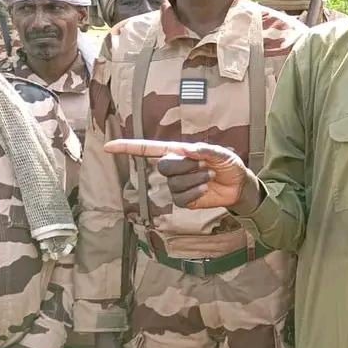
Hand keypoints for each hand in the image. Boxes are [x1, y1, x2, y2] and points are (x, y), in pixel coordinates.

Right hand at [104, 139, 260, 212]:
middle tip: (203, 166)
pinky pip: (180, 197)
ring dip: (195, 179)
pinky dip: (194, 192)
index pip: (148, 149)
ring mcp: (176, 185)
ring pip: (174, 183)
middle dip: (184, 166)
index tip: (108, 147)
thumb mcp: (222, 154)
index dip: (128, 147)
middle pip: (163, 167)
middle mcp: (174, 168)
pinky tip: (204, 189)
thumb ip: (206, 150)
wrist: (238, 186)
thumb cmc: (229, 165)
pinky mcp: (183, 200)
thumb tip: (188, 150)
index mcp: (178, 152)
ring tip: (209, 176)